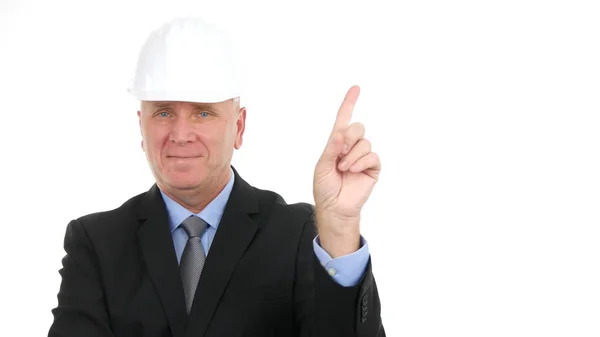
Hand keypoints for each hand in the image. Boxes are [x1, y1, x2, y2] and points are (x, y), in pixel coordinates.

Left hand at [313, 85, 380, 255]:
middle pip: (358, 127)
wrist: (335, 207)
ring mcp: (363, 157)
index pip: (344, 119)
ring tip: (343, 169)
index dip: (349, 103)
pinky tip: (353, 171)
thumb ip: (331, 148)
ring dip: (352, 155)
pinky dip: (361, 162)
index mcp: (337, 144)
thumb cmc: (325, 187)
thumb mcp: (322, 166)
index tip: (355, 88)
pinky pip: (372, 156)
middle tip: (340, 153)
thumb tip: (340, 133)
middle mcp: (351, 147)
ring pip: (365, 142)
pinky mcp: (373, 168)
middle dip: (349, 137)